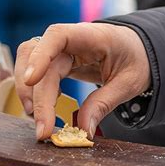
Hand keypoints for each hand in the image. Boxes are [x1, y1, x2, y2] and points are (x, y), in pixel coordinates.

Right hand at [15, 22, 150, 139]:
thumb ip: (104, 103)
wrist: (137, 50)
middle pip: (39, 60)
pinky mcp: (57, 62)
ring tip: (36, 117)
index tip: (31, 80)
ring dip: (27, 91)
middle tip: (42, 130)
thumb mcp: (129, 83)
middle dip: (36, 96)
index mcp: (90, 36)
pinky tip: (46, 109)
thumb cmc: (136, 59)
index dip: (40, 56)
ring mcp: (60, 50)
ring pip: (28, 63)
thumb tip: (83, 129)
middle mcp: (70, 40)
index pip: (56, 36)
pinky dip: (35, 92)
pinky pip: (37, 73)